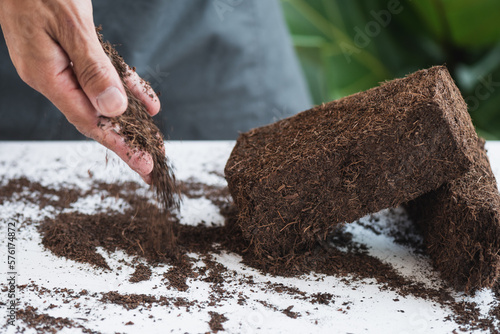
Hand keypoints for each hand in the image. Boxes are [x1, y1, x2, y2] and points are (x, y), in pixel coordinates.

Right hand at [0, 0, 160, 182]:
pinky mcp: (68, 51)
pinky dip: (123, 86)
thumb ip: (92, 68)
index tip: (142, 164)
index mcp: (47, 76)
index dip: (119, 144)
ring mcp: (59, 64)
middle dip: (126, 140)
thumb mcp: (70, 26)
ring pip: (100, 98)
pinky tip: (145, 99)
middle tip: (152, 163)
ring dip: (128, 118)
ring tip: (152, 137)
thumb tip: (113, 108)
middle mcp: (52, 76)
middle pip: (95, 116)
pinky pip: (101, 75)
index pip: (89, 120)